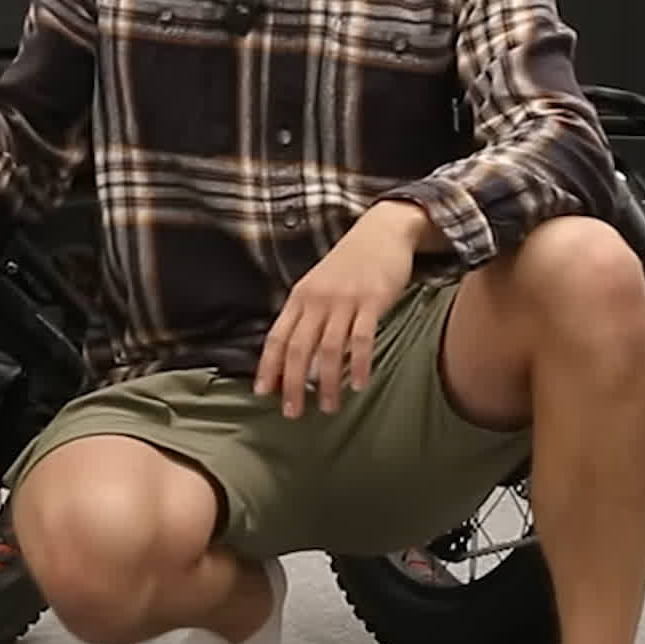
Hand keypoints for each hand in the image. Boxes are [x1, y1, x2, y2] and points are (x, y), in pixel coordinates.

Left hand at [257, 204, 424, 417]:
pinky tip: (360, 384)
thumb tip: (296, 356)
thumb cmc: (350, 263)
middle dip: (292, 384)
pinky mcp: (372, 300)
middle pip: (298, 348)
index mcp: (300, 297)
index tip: (262, 393)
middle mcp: (317, 300)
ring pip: (329, 349)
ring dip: (327, 382)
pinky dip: (359, 364)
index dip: (268, 366)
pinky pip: (362, 339)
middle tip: (292, 412)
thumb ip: (307, 315)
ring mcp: (344, 300)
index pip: (277, 337)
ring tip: (327, 406)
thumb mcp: (318, 284)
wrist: (381, 231)